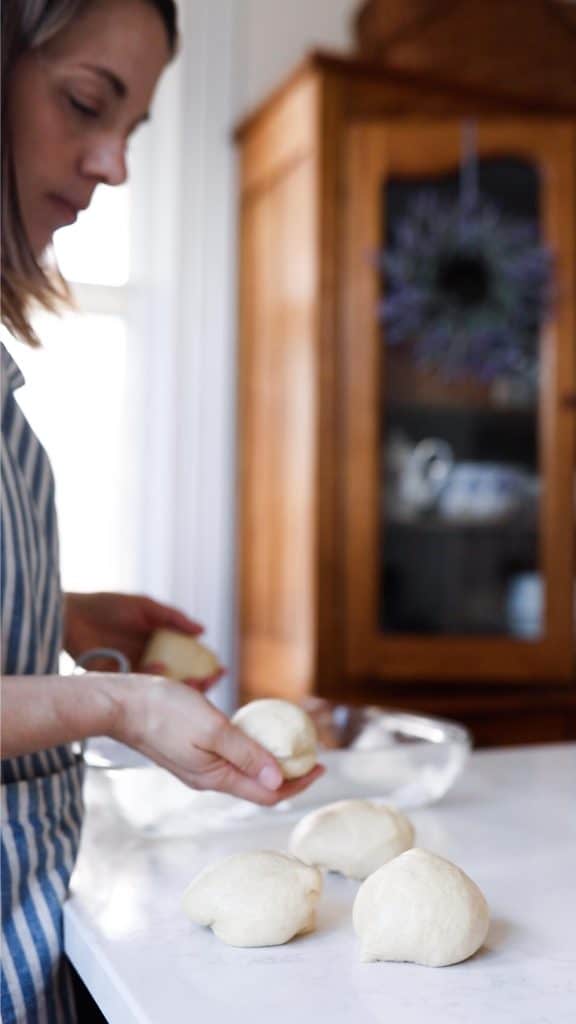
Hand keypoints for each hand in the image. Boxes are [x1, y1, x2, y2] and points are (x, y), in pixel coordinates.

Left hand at [64, 593, 223, 691]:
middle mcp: (151, 661)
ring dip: (181, 688)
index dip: (205, 667)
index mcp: (160, 645)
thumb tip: (202, 630)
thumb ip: (173, 618)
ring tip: (194, 681)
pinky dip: (154, 678)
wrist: (72, 616)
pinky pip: (142, 685)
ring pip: (165, 688)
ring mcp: (136, 673)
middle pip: (181, 679)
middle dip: (200, 684)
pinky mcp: (120, 680)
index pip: (189, 661)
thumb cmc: (107, 606)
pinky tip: (159, 669)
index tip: (220, 668)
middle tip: (211, 681)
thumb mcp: (146, 607)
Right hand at [110, 673, 324, 805]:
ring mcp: (197, 767)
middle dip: (289, 775)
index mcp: (215, 777)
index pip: (267, 793)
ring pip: (243, 773)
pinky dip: (249, 751)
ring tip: (291, 746)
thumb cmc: (166, 711)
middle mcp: (208, 779)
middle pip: (258, 787)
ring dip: (269, 763)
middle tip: (312, 755)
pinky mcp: (189, 753)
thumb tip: (278, 780)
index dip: (298, 783)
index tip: (322, 766)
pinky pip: (228, 759)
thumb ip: (246, 754)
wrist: (122, 704)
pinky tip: (255, 734)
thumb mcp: (213, 729)